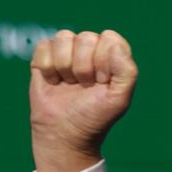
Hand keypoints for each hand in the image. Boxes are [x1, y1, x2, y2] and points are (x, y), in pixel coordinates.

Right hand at [29, 29, 137, 171]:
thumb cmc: (94, 116)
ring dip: (65, 66)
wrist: (64, 133)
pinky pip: (44, 46)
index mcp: (113, 56)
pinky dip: (47, 67)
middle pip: (86, 38)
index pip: (110, 38)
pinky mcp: (45, 57)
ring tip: (69, 84)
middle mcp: (91, 50)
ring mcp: (68, 52)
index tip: (102, 81)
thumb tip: (114, 43)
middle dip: (83, 66)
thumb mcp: (119, 99)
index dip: (104, 60)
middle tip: (84, 86)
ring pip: (63, 38)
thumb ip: (126, 71)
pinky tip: (54, 82)